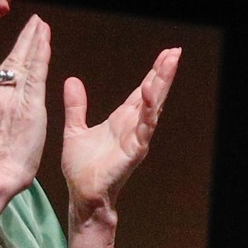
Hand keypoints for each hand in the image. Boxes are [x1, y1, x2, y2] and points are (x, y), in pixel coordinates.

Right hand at [0, 14, 49, 197]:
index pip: (2, 73)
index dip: (14, 55)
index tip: (23, 40)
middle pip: (12, 62)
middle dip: (25, 39)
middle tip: (36, 21)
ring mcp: (11, 99)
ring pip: (24, 64)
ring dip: (34, 41)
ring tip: (42, 25)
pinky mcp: (28, 106)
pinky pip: (36, 75)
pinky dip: (40, 56)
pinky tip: (45, 41)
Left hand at [62, 47, 181, 220]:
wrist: (82, 195)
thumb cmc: (81, 169)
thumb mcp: (74, 129)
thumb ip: (76, 106)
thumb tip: (72, 81)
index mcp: (121, 121)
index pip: (141, 92)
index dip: (153, 73)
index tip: (165, 55)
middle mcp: (133, 127)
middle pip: (152, 94)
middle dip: (164, 73)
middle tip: (175, 52)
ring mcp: (136, 139)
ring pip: (152, 107)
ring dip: (161, 86)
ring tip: (169, 65)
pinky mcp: (134, 152)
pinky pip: (143, 129)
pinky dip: (148, 113)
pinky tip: (150, 96)